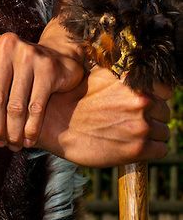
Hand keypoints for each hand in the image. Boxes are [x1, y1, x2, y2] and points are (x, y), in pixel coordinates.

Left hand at [0, 31, 84, 149]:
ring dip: (13, 132)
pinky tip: (28, 140)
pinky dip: (31, 129)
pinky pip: (35, 107)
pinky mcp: (47, 68)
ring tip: (12, 144)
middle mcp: (6, 44)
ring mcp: (28, 54)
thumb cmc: (15, 69)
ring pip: (16, 106)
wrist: (55, 57)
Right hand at [38, 66, 170, 166]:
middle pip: (165, 110)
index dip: (156, 94)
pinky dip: (151, 148)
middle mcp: (140, 100)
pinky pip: (161, 149)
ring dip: (152, 133)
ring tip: (131, 131)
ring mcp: (140, 125)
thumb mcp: (97, 74)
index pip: (165, 87)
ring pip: (164, 131)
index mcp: (131, 79)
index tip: (147, 99)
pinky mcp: (139, 149)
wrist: (55, 123)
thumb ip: (121, 73)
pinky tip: (133, 144)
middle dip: (153, 115)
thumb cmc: (74, 97)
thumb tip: (138, 70)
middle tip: (133, 118)